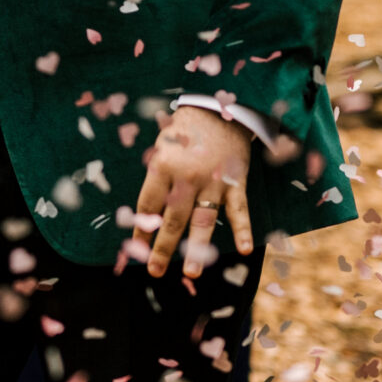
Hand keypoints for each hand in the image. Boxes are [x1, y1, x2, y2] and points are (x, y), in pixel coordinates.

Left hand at [129, 106, 252, 278]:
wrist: (219, 108)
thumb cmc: (185, 129)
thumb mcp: (161, 146)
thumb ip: (157, 176)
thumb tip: (147, 211)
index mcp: (162, 167)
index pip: (147, 205)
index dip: (141, 227)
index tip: (136, 247)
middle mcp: (185, 178)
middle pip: (172, 220)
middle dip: (163, 248)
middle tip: (155, 270)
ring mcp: (212, 181)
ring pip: (203, 221)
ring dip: (197, 249)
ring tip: (191, 273)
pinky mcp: (234, 182)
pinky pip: (239, 210)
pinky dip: (243, 230)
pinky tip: (245, 250)